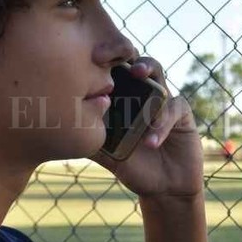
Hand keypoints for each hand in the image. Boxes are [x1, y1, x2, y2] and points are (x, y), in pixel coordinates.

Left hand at [89, 57, 203, 198]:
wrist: (164, 188)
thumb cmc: (134, 166)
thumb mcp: (107, 154)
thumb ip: (90, 140)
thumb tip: (60, 131)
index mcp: (123, 98)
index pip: (112, 70)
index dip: (103, 58)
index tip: (88, 57)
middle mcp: (143, 93)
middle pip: (134, 60)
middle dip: (124, 53)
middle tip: (108, 56)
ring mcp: (163, 99)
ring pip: (157, 72)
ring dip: (147, 68)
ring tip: (137, 73)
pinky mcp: (182, 113)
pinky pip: (172, 110)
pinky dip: (160, 124)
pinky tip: (150, 142)